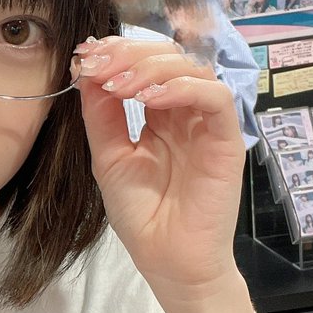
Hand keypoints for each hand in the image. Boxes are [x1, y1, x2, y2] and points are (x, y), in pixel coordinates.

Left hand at [76, 35, 245, 299]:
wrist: (166, 259)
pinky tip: (151, 99)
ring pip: (194, 69)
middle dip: (131, 54)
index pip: (146, 66)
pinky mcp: (227, 139)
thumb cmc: (141, 214)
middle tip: (100, 66)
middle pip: (170, 58)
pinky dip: (184, 89)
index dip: (117, 53)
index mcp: (159, 115)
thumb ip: (100, 114)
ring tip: (120, 86)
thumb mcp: (108, 157)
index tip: (85, 57)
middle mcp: (185, 113)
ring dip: (152, 69)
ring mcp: (207, 124)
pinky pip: (216, 98)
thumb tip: (85, 69)